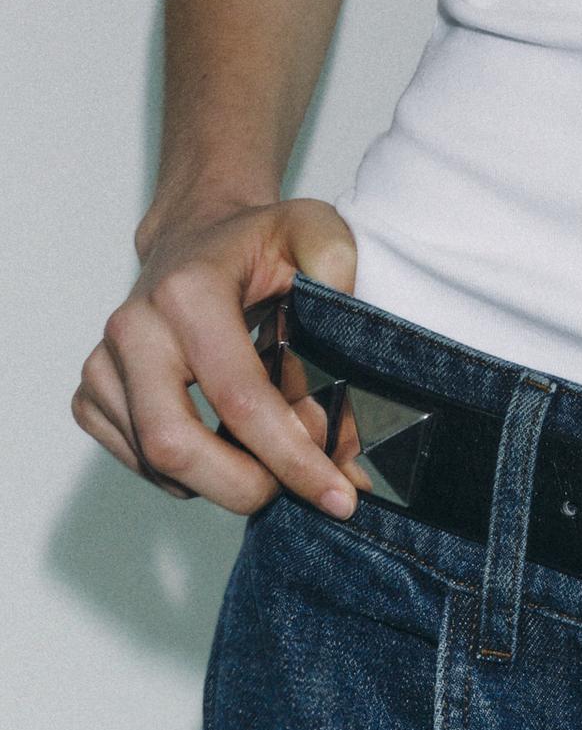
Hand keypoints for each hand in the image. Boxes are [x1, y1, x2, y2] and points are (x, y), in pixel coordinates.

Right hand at [73, 198, 360, 518]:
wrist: (196, 234)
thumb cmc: (259, 241)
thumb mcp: (317, 234)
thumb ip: (341, 300)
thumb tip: (338, 401)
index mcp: (189, 293)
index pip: (239, 398)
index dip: (292, 457)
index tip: (338, 495)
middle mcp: (134, 329)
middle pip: (176, 446)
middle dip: (244, 487)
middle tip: (297, 491)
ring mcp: (103, 364)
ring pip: (157, 463)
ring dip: (223, 481)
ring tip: (272, 456)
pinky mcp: (92, 394)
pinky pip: (138, 462)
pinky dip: (189, 473)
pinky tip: (227, 444)